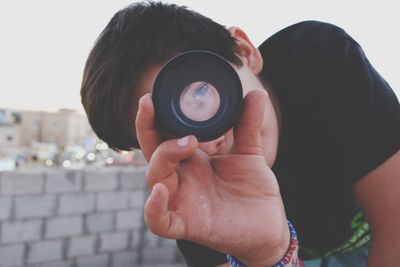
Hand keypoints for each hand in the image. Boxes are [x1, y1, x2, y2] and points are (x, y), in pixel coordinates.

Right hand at [136, 90, 288, 266]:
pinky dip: (153, 208)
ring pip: (154, 178)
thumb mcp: (249, 152)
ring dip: (163, 157)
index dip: (153, 117)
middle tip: (152, 105)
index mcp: (192, 159)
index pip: (163, 135)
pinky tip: (159, 191)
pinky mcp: (187, 225)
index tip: (152, 96)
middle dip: (147, 127)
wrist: (267, 223)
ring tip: (188, 143)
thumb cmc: (252, 188)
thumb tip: (256, 93)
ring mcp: (182, 200)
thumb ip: (247, 124)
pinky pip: (159, 222)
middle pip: (153, 151)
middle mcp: (182, 177)